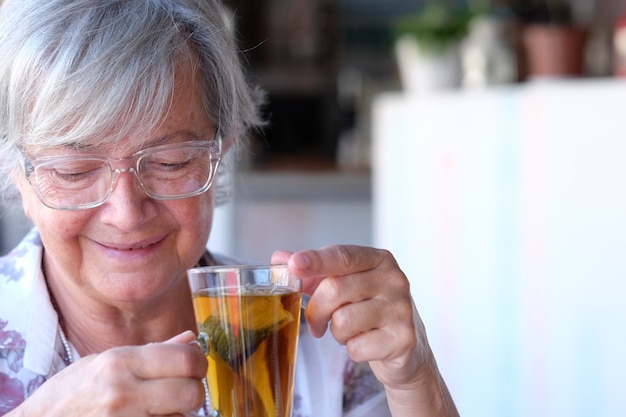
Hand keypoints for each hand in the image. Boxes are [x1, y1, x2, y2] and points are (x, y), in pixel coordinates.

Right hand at [12, 331, 206, 416]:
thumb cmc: (67, 395)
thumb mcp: (102, 362)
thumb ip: (152, 352)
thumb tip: (190, 340)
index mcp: (120, 363)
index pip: (185, 359)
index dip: (199, 363)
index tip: (196, 365)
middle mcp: (124, 393)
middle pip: (191, 392)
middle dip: (195, 390)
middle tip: (187, 388)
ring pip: (182, 416)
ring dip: (181, 411)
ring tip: (164, 405)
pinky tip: (153, 416)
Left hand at [273, 245, 422, 387]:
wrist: (406, 346)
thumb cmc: (369, 309)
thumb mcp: (344, 285)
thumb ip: (313, 272)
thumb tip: (279, 258)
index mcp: (379, 259)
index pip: (342, 256)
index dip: (316, 260)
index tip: (294, 264)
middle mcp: (394, 280)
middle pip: (335, 289)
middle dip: (317, 310)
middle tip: (317, 322)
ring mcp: (401, 309)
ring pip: (343, 320)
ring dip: (336, 332)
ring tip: (348, 331)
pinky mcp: (402, 339)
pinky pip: (356, 347)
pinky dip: (352, 349)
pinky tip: (364, 343)